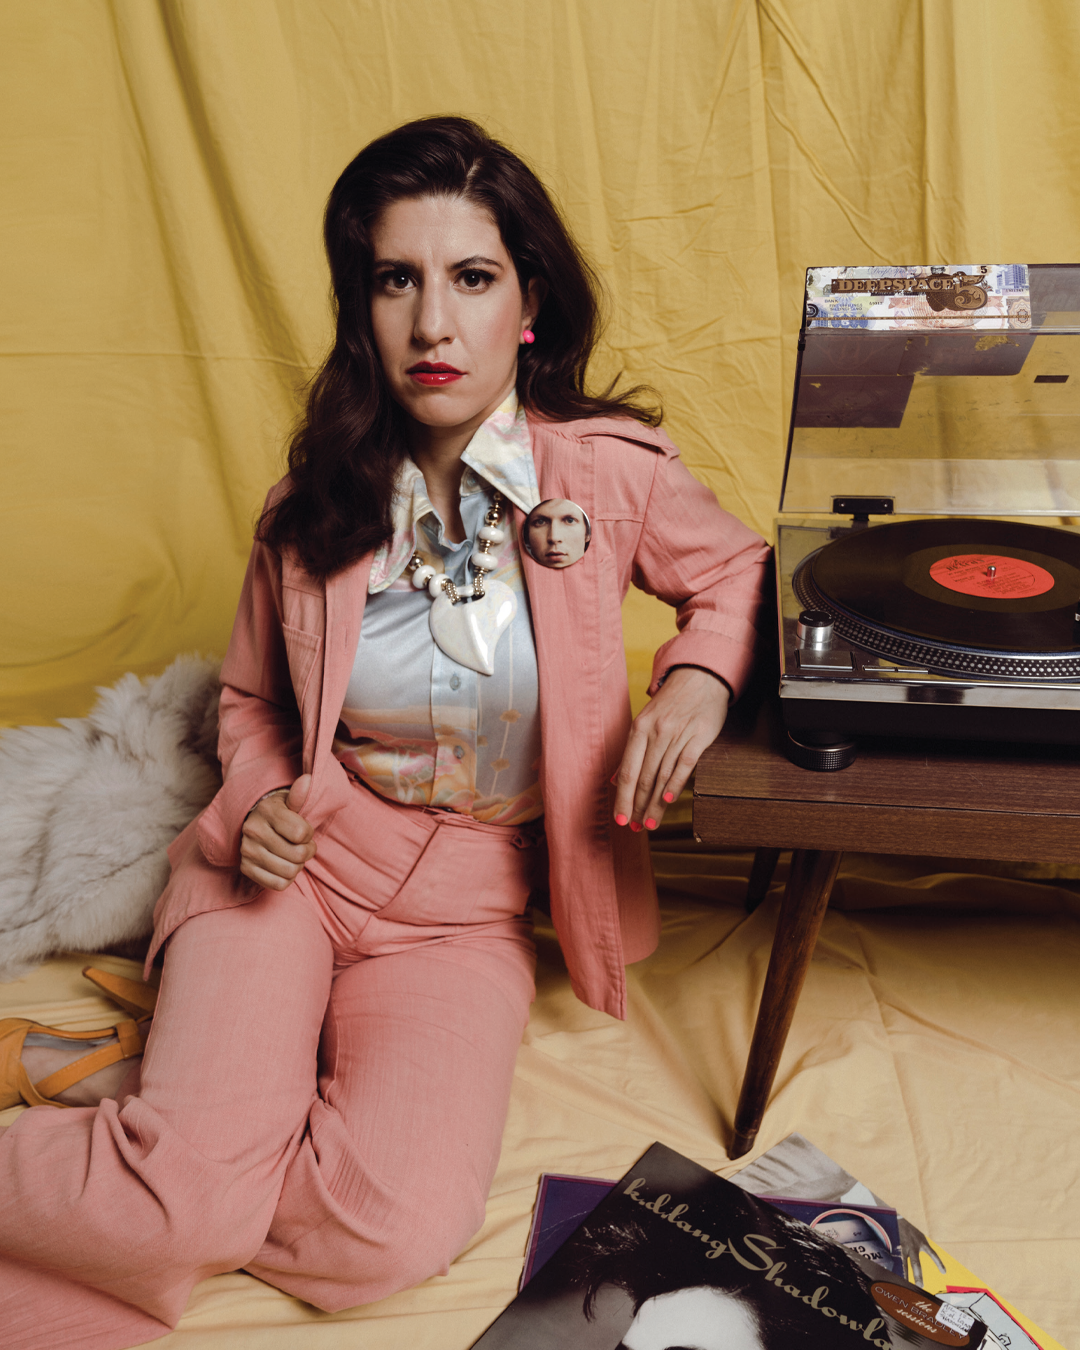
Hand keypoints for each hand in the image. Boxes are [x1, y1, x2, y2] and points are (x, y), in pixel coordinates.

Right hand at [239, 774, 316, 889]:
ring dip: (298, 866)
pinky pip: (279, 884)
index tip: (304, 831)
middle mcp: (253, 831)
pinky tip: (283, 865)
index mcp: (266, 810)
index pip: (302, 833)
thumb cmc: (280, 813)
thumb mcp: (290, 801)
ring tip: (293, 855)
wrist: (254, 823)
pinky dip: (287, 878)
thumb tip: (308, 780)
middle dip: (307, 852)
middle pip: (298, 855)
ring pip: (289, 872)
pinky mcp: (246, 868)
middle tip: (303, 846)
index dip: (309, 835)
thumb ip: (299, 795)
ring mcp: (247, 851)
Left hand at [613, 667, 729, 831]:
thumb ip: (631, 753)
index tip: (620, 819)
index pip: (627, 771)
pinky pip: (684, 764)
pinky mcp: (698, 736)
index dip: (623, 797)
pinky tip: (668, 801)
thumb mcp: (645, 722)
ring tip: (650, 823)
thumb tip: (612, 781)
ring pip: (662, 775)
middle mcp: (655, 732)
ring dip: (655, 803)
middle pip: (643, 777)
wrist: (699, 678)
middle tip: (635, 827)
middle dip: (637, 805)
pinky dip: (675, 784)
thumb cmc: (670, 704)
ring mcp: (677, 734)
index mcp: (639, 729)